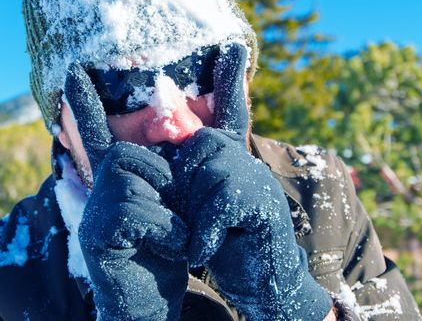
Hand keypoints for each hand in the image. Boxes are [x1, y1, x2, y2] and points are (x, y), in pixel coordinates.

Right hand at [64, 63, 188, 320]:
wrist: (158, 296)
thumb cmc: (173, 247)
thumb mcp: (182, 204)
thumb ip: (180, 172)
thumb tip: (192, 135)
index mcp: (121, 181)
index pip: (99, 136)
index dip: (85, 105)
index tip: (74, 71)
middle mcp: (100, 190)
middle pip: (125, 154)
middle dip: (162, 178)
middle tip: (177, 213)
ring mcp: (94, 212)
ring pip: (132, 180)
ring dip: (168, 209)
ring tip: (177, 235)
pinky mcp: (96, 236)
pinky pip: (136, 211)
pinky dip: (166, 229)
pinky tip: (170, 247)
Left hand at [172, 43, 332, 319]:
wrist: (265, 283)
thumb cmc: (227, 247)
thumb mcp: (198, 211)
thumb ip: (186, 186)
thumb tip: (153, 157)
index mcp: (235, 162)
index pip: (202, 137)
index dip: (181, 165)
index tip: (177, 203)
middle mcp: (251, 165)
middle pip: (205, 147)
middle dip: (184, 187)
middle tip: (183, 223)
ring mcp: (262, 183)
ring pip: (214, 173)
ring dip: (194, 212)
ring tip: (193, 240)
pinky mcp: (268, 206)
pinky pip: (225, 202)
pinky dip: (206, 231)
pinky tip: (202, 253)